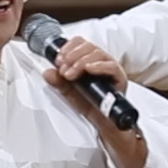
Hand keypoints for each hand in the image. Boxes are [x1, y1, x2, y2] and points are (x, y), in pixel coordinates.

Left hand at [43, 38, 146, 167]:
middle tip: (63, 68)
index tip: (58, 58)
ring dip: (81, 61)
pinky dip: (98, 66)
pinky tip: (88, 69)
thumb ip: (59, 83)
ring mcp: (111, 69)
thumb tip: (47, 72)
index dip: (68, 47)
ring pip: (98, 53)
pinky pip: (111, 66)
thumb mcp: (70, 93)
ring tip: (71, 73)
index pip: (81, 43)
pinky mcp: (120, 79)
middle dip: (72, 55)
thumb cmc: (91, 106)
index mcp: (89, 60)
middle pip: (89, 46)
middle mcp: (101, 62)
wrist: (105, 124)